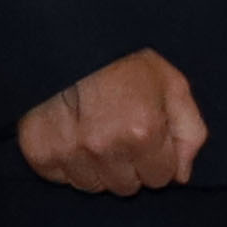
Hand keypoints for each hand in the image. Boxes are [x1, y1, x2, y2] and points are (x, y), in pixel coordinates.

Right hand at [18, 49, 206, 193]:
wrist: (73, 39)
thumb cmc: (129, 61)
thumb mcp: (174, 86)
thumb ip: (188, 133)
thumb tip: (181, 175)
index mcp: (142, 132)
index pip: (160, 178)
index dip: (159, 158)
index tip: (149, 137)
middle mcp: (103, 147)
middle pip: (126, 186)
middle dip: (130, 165)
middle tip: (121, 132)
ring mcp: (67, 151)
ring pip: (92, 185)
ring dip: (97, 167)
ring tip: (95, 132)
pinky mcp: (38, 151)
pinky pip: (60, 178)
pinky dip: (68, 163)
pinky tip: (73, 135)